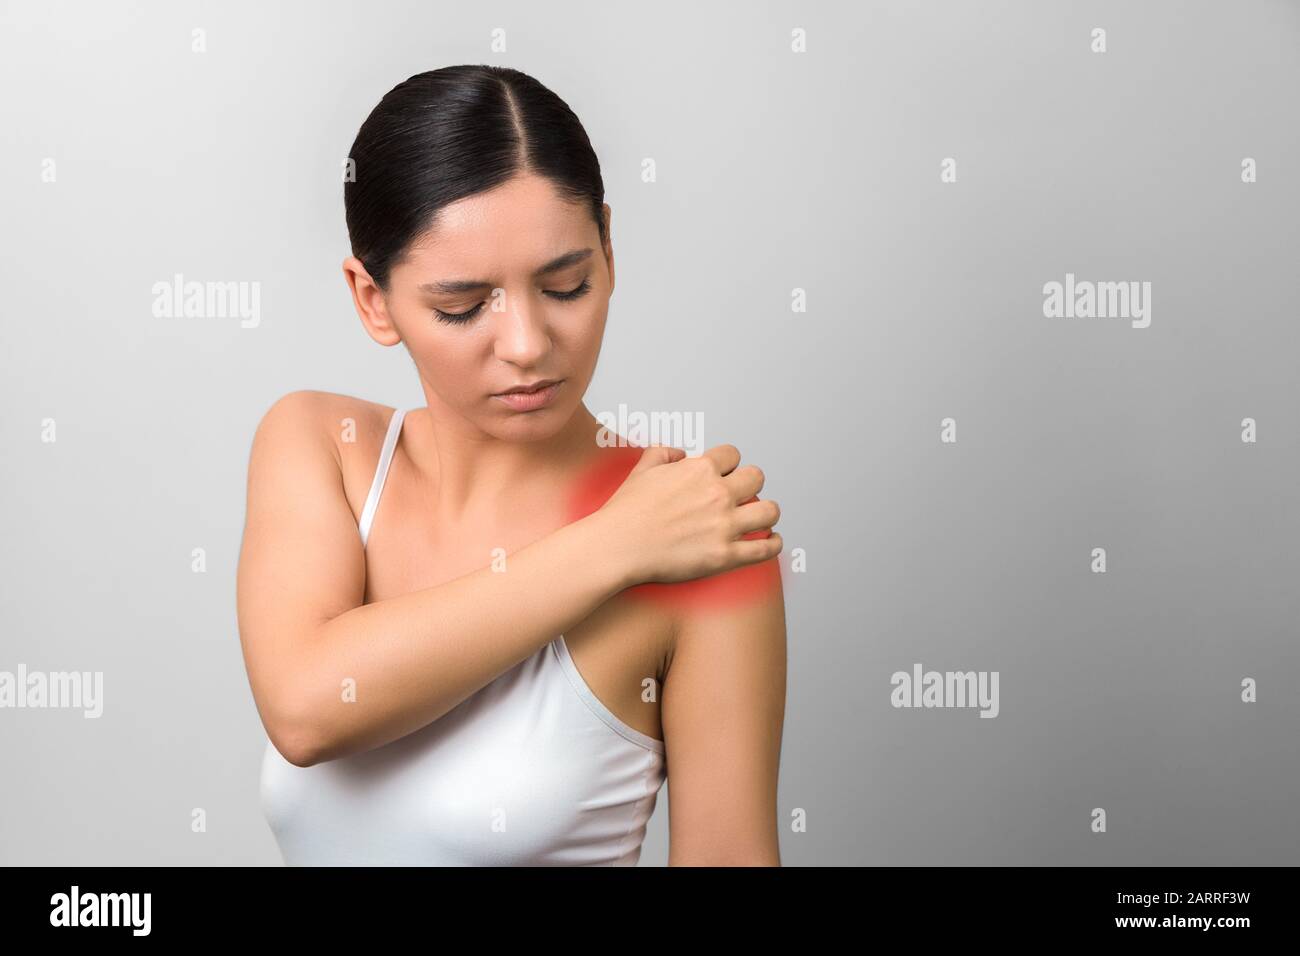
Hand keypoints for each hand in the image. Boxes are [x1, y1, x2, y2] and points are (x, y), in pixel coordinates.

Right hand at [597, 444, 782, 585]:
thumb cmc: (626, 511)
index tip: (725, 474)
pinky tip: (770, 541)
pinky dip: (773, 543)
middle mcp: (718, 494)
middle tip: (743, 494)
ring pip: (770, 511)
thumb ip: (663, 454)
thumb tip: (680, 453)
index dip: (729, 464)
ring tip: (761, 517)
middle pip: (757, 477)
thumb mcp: (642, 469)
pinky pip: (765, 548)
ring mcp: (724, 526)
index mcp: (700, 469)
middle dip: (750, 484)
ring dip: (767, 512)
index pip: (733, 455)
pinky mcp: (725, 556)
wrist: (617, 547)